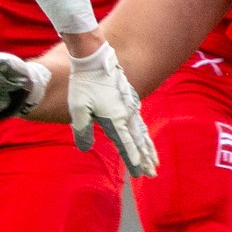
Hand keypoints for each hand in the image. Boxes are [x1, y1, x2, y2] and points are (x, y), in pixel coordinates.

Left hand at [68, 42, 157, 177]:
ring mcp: (130, 104)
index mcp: (115, 119)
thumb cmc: (84, 83)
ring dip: (148, 146)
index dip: (133, 161)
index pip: (127, 146)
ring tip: (154, 158)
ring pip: (141, 130)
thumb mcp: (78, 109)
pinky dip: (143, 130)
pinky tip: (142, 133)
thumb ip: (82, 130)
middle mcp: (126, 113)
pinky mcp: (128, 96)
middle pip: (139, 141)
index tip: (140, 174)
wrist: (94, 57)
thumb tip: (85, 149)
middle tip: (153, 173)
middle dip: (146, 158)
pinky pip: (139, 119)